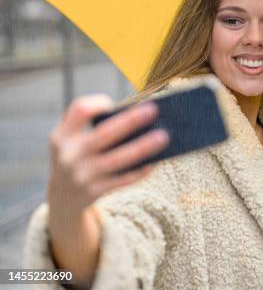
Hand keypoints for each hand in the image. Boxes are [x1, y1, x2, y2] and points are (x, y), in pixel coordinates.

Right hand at [48, 95, 168, 216]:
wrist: (61, 198)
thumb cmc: (77, 157)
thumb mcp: (70, 141)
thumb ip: (90, 126)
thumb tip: (137, 116)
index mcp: (62, 136)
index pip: (78, 110)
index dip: (96, 103)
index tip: (112, 102)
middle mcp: (69, 155)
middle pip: (103, 134)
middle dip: (130, 121)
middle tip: (153, 109)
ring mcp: (82, 175)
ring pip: (118, 159)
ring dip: (143, 147)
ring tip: (163, 136)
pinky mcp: (95, 191)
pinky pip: (123, 179)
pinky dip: (141, 170)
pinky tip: (155, 161)